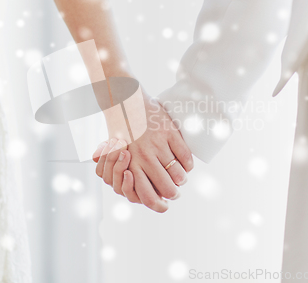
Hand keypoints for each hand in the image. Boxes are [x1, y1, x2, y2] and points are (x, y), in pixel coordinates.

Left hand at [93, 91, 193, 212]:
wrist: (124, 103)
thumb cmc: (122, 133)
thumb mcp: (119, 157)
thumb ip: (129, 175)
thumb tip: (145, 194)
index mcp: (131, 166)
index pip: (147, 197)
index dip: (159, 206)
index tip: (164, 203)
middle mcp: (145, 158)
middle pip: (168, 190)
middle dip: (174, 194)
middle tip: (175, 190)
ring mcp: (158, 145)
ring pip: (179, 175)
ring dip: (182, 179)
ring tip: (180, 176)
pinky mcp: (169, 132)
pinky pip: (186, 158)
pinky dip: (188, 164)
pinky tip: (184, 163)